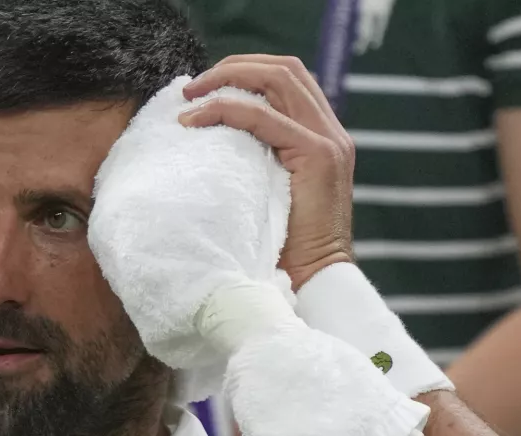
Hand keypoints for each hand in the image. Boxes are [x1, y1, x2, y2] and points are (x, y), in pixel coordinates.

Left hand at [179, 54, 354, 290]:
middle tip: (191, 87)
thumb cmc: (280, 249)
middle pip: (284, 69)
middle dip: (233, 67)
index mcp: (321, 137)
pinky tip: (195, 120)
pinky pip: (264, 116)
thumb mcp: (264, 193)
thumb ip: (254, 162)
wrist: (312, 283)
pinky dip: (225, 109)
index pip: (287, 80)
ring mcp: (329, 142)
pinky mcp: (317, 156)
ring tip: (190, 96)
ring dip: (227, 79)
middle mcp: (331, 132)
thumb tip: (208, 142)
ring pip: (279, 80)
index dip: (245, 72)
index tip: (203, 89)